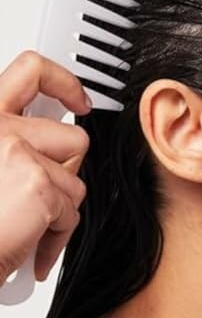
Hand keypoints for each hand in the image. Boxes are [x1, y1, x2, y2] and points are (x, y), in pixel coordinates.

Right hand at [0, 50, 90, 283]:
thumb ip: (7, 143)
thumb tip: (40, 135)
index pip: (30, 70)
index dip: (63, 82)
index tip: (78, 99)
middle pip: (71, 135)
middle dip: (67, 169)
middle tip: (49, 185)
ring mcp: (16, 152)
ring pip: (73, 177)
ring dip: (58, 206)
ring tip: (26, 222)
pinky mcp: (37, 185)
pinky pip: (72, 209)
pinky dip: (57, 234)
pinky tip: (31, 246)